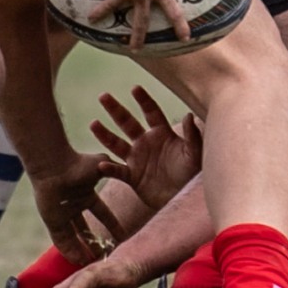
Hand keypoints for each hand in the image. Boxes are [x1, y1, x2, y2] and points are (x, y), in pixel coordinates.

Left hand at [29, 151, 126, 262]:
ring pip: (73, 237)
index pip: (102, 213)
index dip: (113, 225)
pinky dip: (68, 250)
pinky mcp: (52, 221)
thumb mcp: (102, 165)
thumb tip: (128, 168)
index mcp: (86, 194)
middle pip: (85, 228)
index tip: (122, 237)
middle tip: (103, 256)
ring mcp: (62, 214)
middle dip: (93, 242)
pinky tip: (77, 261)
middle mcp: (74, 205)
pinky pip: (61, 239)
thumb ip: (115, 169)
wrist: (56, 166)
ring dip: (81, 249)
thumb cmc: (79, 163)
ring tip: (90, 264)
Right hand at [90, 85, 202, 211]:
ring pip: (116, 144)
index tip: (135, 88)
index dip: (143, 100)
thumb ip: (192, 135)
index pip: (151, 112)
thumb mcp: (194, 154)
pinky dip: (109, 169)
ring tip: (93, 123)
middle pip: (128, 123)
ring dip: (105, 134)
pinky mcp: (132, 177)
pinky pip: (117, 171)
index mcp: (162, 134)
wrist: (183, 198)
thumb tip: (190, 115)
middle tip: (103, 96)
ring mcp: (137, 160)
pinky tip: (101, 165)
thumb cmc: (192, 174)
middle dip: (116, 110)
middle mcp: (146, 143)